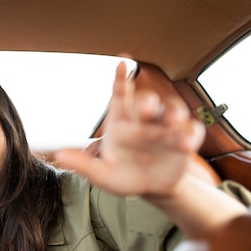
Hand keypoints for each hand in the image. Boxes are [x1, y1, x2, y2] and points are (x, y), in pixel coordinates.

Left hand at [55, 62, 204, 197]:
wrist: (152, 189)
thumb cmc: (125, 176)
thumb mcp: (103, 174)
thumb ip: (84, 164)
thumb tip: (59, 156)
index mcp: (121, 123)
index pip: (120, 96)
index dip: (121, 79)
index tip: (122, 61)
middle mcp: (144, 120)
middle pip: (147, 101)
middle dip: (147, 101)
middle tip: (145, 109)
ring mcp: (165, 128)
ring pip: (172, 110)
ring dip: (172, 112)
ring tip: (172, 120)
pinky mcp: (184, 139)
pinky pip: (191, 131)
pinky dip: (189, 134)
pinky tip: (185, 143)